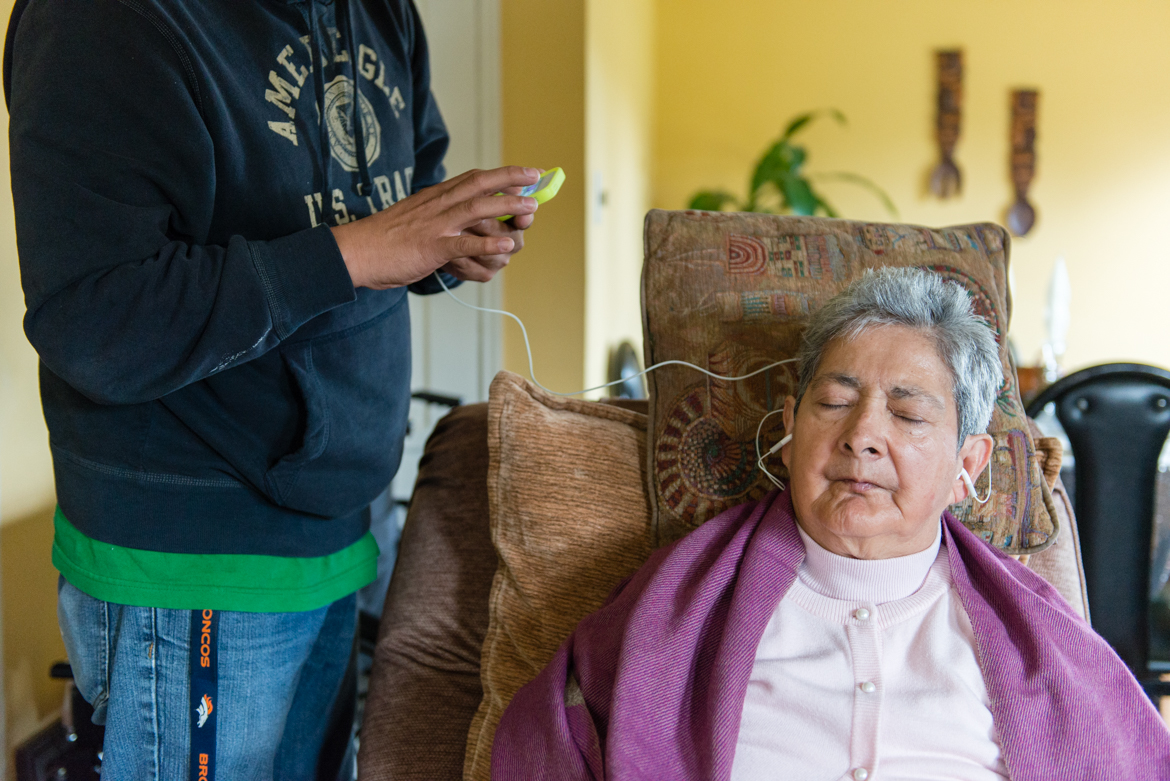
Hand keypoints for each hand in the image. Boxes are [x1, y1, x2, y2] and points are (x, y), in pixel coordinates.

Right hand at [329, 166, 539, 288]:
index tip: (524, 174)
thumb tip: (457, 221)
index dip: (501, 174)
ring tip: (531, 209)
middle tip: (536, 179)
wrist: (354, 252)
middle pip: (479, 184)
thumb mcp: (412, 219)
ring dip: (507, 207)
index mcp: (434, 197)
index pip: (472, 178)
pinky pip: (464, 243)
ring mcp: (435, 225)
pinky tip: (506, 245)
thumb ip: (436, 217)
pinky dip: (487, 243)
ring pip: (477, 209)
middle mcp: (437, 205)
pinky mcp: (431, 248)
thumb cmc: (383, 240)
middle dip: (511, 179)